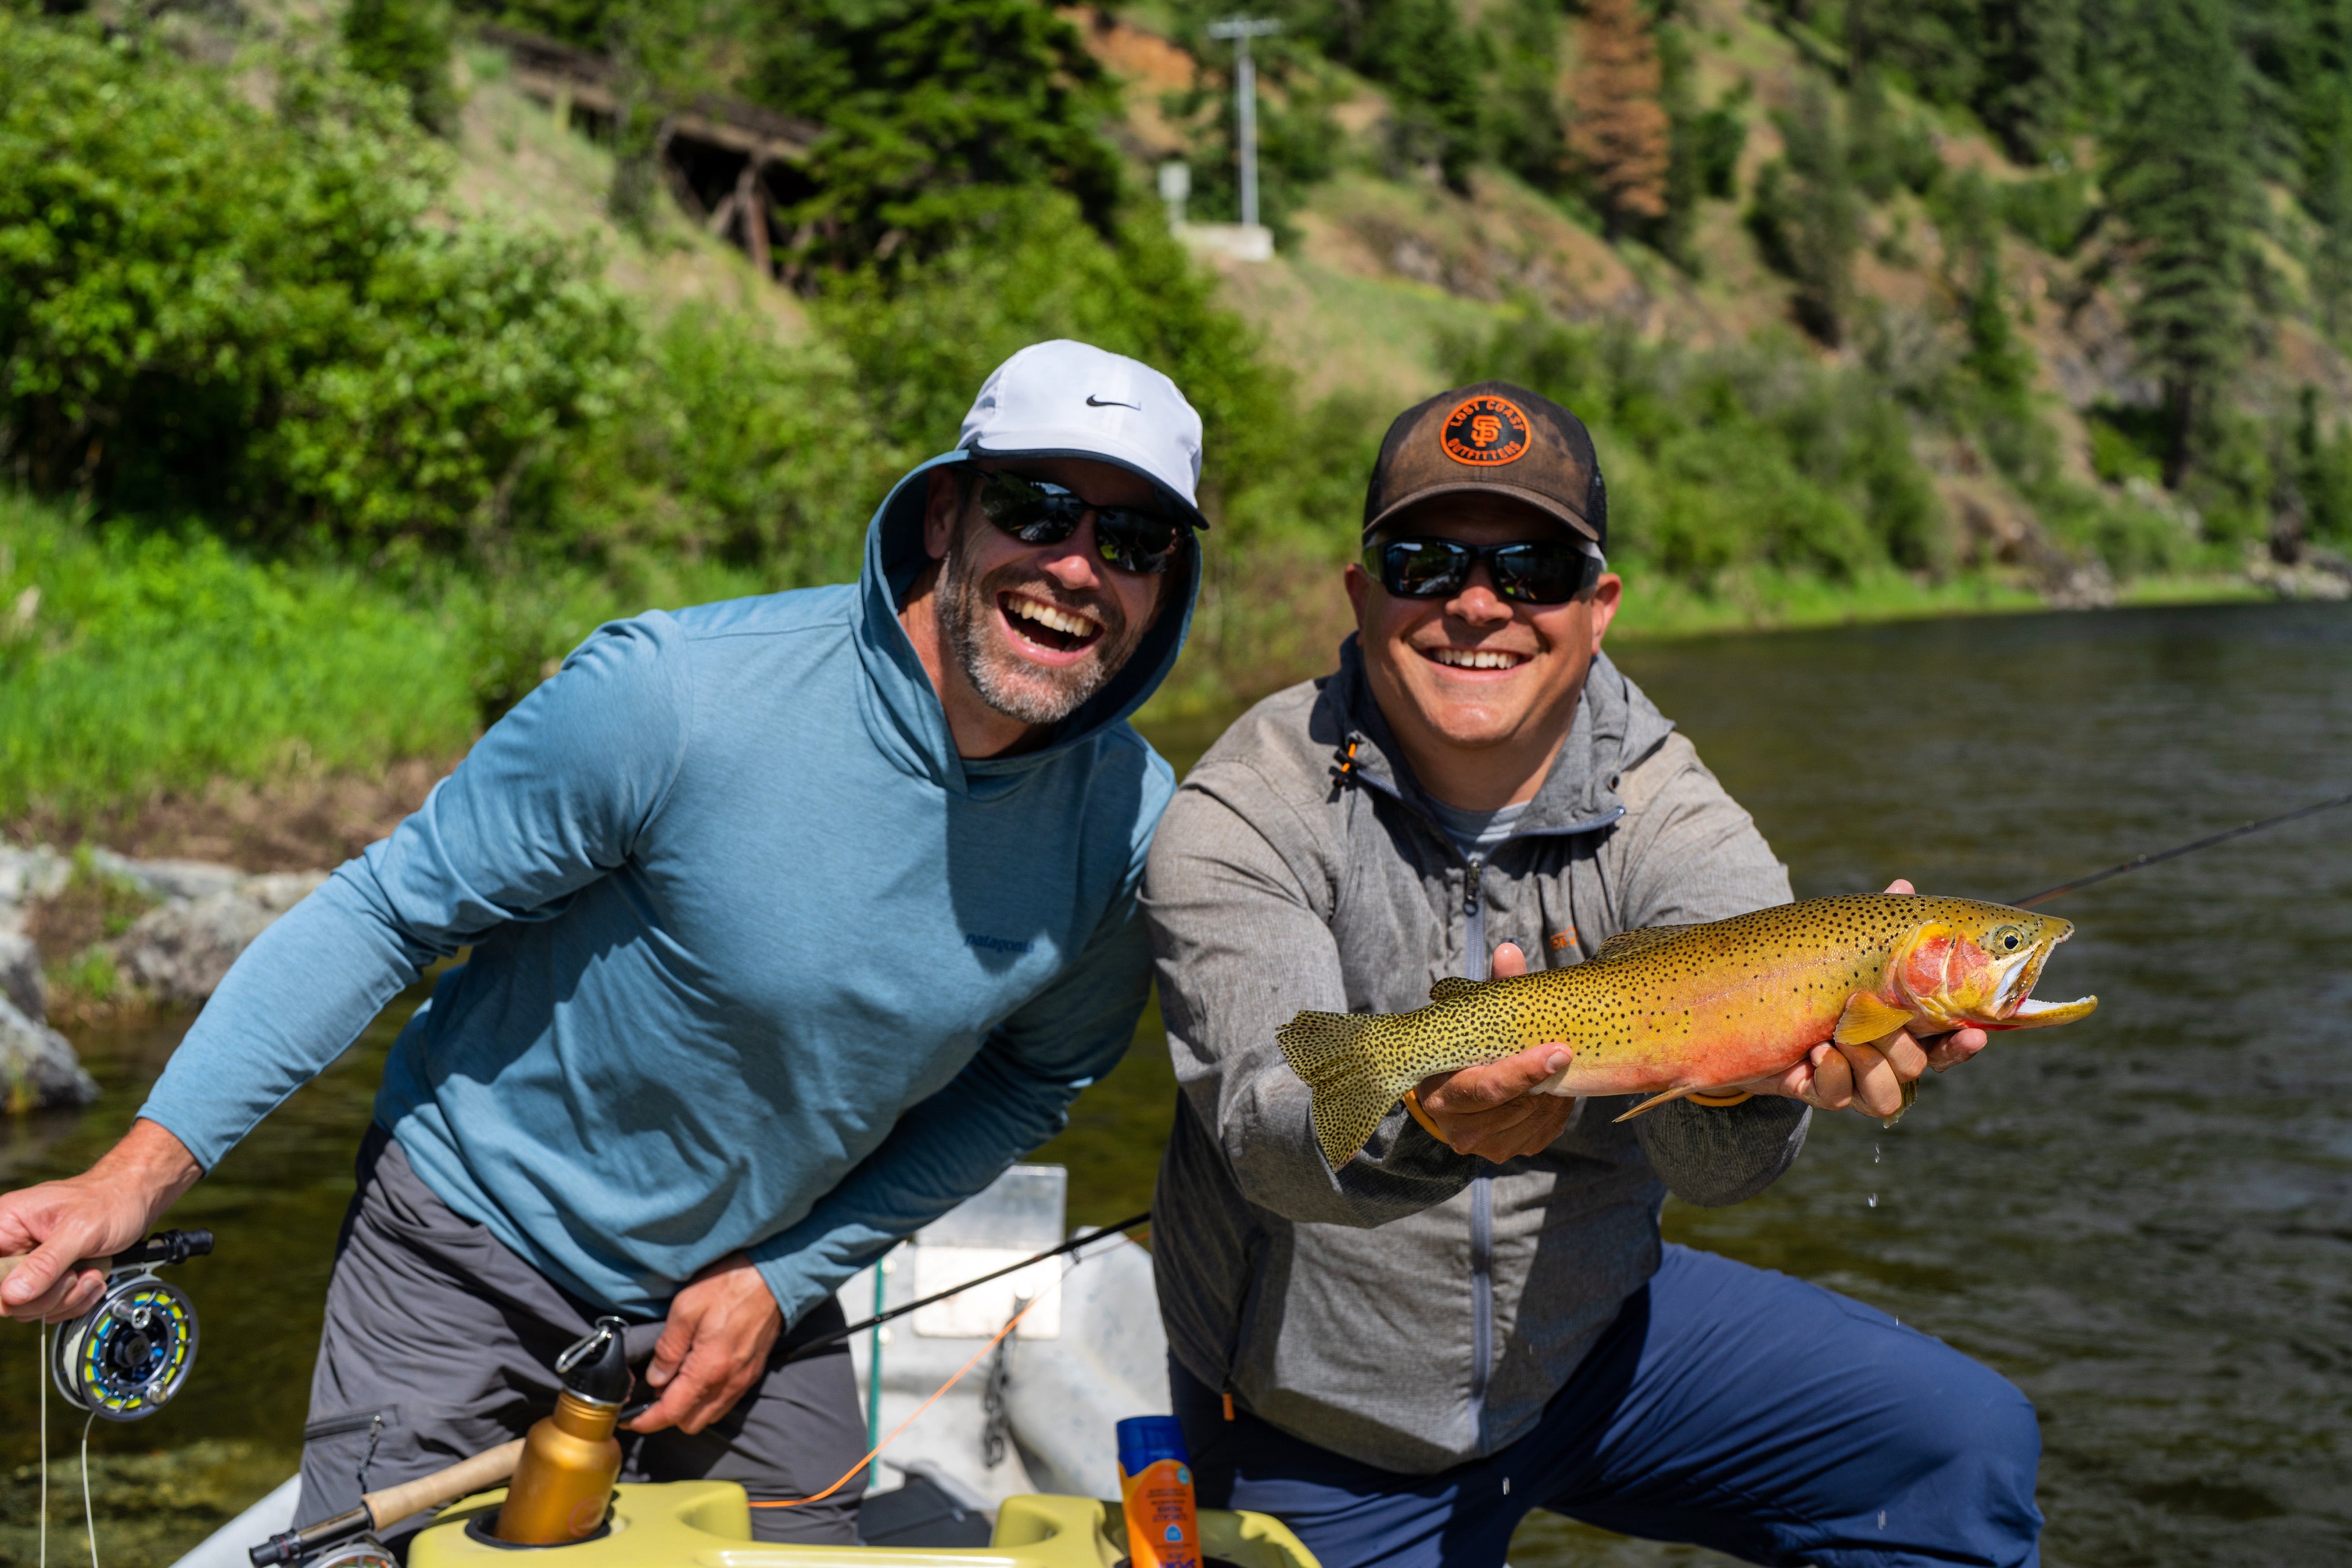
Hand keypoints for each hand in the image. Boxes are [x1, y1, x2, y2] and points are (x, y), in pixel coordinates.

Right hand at [0, 1119, 202, 1322]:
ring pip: (29, 1308)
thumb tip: (12, 1294)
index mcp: (5, 1224)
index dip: (6, 1287)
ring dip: (66, 1298)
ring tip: (89, 1273)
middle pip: (6, 1298)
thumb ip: (46, 1263)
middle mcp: (12, 1247)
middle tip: (74, 1275)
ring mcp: (31, 1266)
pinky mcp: (49, 1280)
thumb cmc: (110, 1201)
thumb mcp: (79, 1230)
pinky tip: (93, 1278)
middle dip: (46, 1295)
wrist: (137, 1199)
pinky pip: (52, 1308)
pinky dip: (77, 1300)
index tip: (33, 1286)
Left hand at [626, 1250, 781, 1435]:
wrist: (774, 1275)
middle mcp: (728, 1383)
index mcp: (709, 1369)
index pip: (672, 1413)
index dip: (647, 1421)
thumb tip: (655, 1378)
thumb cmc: (729, 1285)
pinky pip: (725, 1402)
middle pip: (690, 1423)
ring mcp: (743, 1380)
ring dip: (689, 1409)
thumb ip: (668, 1349)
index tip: (630, 1420)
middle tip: (654, 1390)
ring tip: (676, 1382)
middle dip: (668, 1415)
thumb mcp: (686, 1308)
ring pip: (709, 1416)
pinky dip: (708, 1399)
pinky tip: (699, 1375)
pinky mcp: (752, 1373)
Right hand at [1412, 942, 1576, 1161]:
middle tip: (1565, 1051)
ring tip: (1555, 1066)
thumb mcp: (1473, 1020)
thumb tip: (1508, 951)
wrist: (1454, 1094)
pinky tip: (1553, 1087)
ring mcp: (1485, 1146)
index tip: (1559, 1051)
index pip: (1488, 1087)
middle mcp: (1459, 1128)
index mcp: (1441, 1093)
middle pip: (1517, 1106)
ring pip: (1535, 1120)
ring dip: (1554, 1094)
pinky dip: (1557, 1109)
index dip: (1525, 1071)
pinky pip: (1546, 1132)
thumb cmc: (1466, 1048)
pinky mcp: (1510, 1152)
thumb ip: (1492, 989)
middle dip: (1546, 1080)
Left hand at [1735, 880, 1990, 1117]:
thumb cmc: (1802, 973)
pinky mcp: (1815, 1092)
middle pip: (1916, 1067)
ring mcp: (1849, 1080)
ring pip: (1886, 1097)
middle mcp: (1879, 1058)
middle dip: (1898, 1044)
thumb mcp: (1840, 950)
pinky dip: (1833, 1075)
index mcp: (1896, 1025)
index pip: (1944, 1044)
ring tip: (1836, 1036)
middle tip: (1868, 1013)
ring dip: (1867, 1064)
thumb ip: (1876, 927)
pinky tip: (1815, 1052)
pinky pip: (1840, 1099)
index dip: (1961, 1045)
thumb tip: (1903, 886)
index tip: (1975, 1034)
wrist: (1737, 1005)